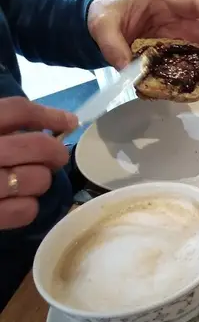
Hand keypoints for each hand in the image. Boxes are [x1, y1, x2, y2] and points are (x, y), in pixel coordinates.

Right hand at [0, 98, 76, 229]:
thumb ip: (0, 124)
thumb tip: (54, 123)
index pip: (17, 110)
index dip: (49, 114)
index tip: (69, 122)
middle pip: (38, 145)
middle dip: (54, 151)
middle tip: (54, 156)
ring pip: (38, 179)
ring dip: (40, 179)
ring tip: (27, 179)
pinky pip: (25, 211)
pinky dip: (28, 206)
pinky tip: (17, 201)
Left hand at [87, 0, 198, 72]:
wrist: (93, 22)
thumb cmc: (103, 15)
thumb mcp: (102, 26)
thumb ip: (112, 45)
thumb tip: (127, 68)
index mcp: (160, 1)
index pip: (193, 4)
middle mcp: (171, 16)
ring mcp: (171, 32)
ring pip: (198, 43)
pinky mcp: (167, 46)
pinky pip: (185, 55)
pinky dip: (195, 66)